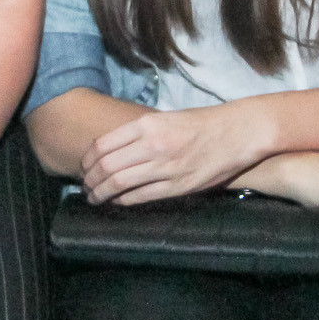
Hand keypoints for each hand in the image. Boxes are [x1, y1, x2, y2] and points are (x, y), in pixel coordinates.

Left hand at [80, 105, 264, 204]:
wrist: (235, 132)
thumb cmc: (200, 123)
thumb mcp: (165, 118)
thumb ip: (139, 132)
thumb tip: (111, 148)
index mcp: (146, 125)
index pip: (103, 145)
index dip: (87, 160)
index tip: (82, 167)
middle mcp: (152, 145)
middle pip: (106, 167)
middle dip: (90, 180)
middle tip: (85, 186)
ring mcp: (165, 167)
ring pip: (119, 184)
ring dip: (101, 193)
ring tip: (95, 197)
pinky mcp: (178, 186)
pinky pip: (141, 197)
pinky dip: (123, 200)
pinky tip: (117, 201)